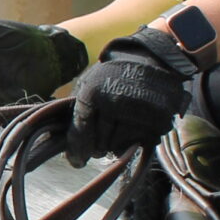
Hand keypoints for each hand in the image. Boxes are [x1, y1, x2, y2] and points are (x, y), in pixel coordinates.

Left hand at [63, 27, 199, 163]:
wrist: (153, 57)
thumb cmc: (115, 72)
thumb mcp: (90, 82)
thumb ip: (79, 108)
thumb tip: (62, 139)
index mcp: (93, 92)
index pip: (80, 130)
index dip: (76, 149)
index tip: (77, 162)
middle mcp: (115, 102)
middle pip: (99, 142)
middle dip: (97, 146)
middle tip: (99, 144)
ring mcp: (138, 113)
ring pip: (119, 146)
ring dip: (116, 145)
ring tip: (119, 130)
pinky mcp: (158, 121)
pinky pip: (140, 145)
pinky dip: (134, 143)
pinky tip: (134, 131)